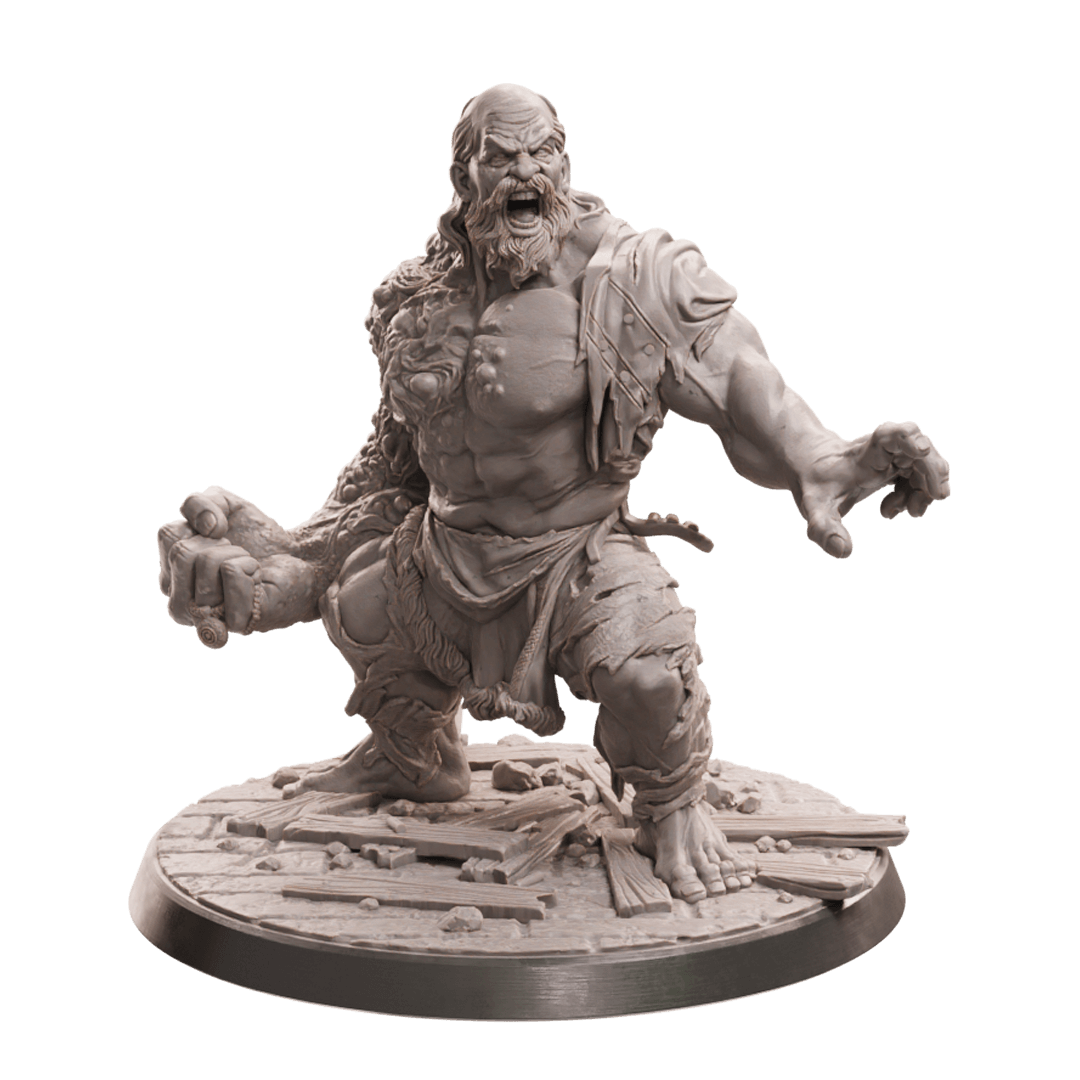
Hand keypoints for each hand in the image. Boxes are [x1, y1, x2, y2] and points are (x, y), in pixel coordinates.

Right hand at [157, 487, 314, 645]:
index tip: (221, 537)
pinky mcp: (236, 621)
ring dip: (236, 554)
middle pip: (181, 551)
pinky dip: (249, 565)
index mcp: (172, 577)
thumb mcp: (223, 506)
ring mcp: (206, 617)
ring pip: (206, 562)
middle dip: (218, 542)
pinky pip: (231, 573)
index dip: (202, 525)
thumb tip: (207, 527)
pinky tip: (257, 579)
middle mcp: (181, 603)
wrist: (298, 557)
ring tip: (248, 567)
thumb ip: (199, 502)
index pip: (168, 534)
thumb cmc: (256, 538)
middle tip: (236, 554)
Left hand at [799, 421, 950, 558]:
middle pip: (922, 450)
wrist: (811, 468)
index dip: (910, 439)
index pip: (892, 435)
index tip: (923, 452)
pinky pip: (920, 475)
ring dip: (923, 491)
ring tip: (907, 513)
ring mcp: (893, 457)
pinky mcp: (896, 465)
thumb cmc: (814, 485)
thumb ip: (825, 530)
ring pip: (926, 465)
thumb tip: (843, 551)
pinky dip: (916, 495)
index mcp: (865, 454)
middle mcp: (883, 451)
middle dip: (930, 477)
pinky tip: (892, 511)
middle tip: (917, 510)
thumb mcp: (814, 510)